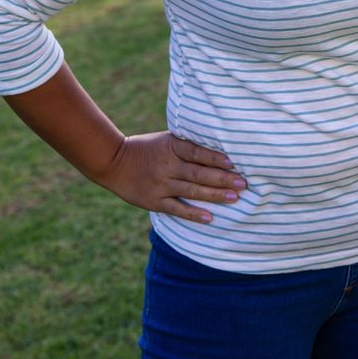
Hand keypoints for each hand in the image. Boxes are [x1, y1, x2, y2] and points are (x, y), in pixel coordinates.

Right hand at [99, 131, 246, 223]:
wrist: (114, 162)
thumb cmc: (145, 149)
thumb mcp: (165, 140)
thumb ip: (186, 146)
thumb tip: (217, 150)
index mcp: (171, 147)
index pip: (197, 151)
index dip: (215, 157)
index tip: (234, 162)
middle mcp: (167, 165)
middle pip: (199, 172)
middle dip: (222, 178)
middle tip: (243, 182)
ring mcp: (161, 184)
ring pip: (192, 190)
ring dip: (215, 195)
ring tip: (235, 197)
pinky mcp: (155, 201)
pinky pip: (177, 208)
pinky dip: (194, 213)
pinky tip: (210, 217)